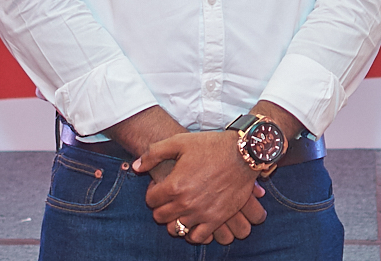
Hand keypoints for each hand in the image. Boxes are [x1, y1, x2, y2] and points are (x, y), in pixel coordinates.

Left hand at [133, 131, 265, 244]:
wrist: (244, 153)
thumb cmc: (211, 145)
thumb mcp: (180, 141)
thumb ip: (154, 153)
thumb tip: (136, 166)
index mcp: (174, 185)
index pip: (151, 200)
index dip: (154, 191)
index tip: (162, 185)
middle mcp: (185, 203)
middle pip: (160, 217)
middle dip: (161, 207)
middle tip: (170, 197)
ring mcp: (201, 213)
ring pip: (176, 229)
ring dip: (175, 220)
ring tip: (181, 209)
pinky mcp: (216, 219)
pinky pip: (196, 237)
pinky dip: (192, 232)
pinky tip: (194, 220)